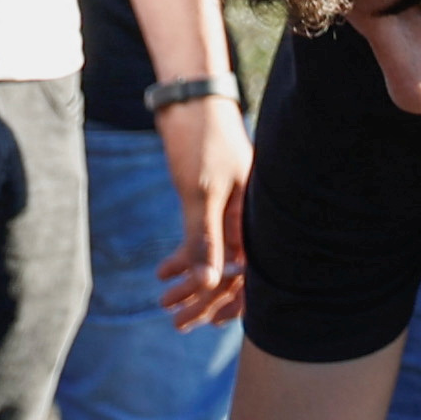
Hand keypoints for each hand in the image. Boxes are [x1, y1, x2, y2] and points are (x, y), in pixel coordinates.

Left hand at [153, 87, 249, 329]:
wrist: (194, 98)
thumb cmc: (201, 139)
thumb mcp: (200, 191)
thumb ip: (204, 238)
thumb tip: (207, 285)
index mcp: (257, 220)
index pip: (243, 277)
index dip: (214, 303)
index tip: (185, 320)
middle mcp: (253, 220)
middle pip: (233, 275)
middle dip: (202, 301)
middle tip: (173, 322)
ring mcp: (237, 212)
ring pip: (219, 261)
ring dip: (192, 284)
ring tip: (165, 302)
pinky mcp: (220, 203)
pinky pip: (208, 241)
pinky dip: (187, 258)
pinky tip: (163, 271)